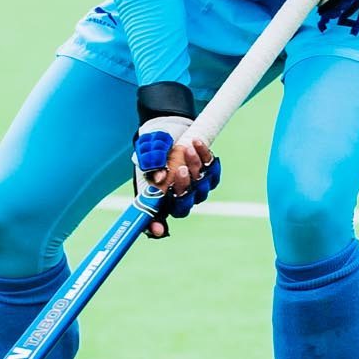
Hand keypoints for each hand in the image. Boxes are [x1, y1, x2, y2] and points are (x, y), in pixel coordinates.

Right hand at [133, 83, 220, 240]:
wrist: (167, 129)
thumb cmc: (152, 145)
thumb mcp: (146, 152)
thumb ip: (150, 164)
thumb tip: (160, 178)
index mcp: (156, 197)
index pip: (156, 219)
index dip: (156, 227)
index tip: (158, 229)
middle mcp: (176, 197)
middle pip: (183, 207)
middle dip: (184, 188)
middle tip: (181, 169)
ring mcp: (194, 188)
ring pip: (200, 188)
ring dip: (195, 167)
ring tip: (186, 148)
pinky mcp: (208, 175)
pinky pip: (212, 172)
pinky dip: (205, 157)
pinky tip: (196, 143)